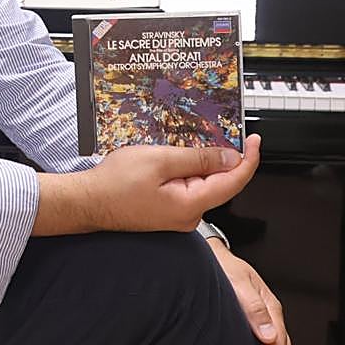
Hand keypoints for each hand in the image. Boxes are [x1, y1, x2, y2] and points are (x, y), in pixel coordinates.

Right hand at [44, 134, 260, 234]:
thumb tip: (230, 158)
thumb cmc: (115, 184)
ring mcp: (178, 213)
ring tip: (195, 139)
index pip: (234, 182)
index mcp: (191, 205)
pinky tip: (181, 154)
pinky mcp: (168, 209)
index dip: (248, 160)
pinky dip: (190, 169)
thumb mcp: (160, 160)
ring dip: (205, 161)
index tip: (255, 140)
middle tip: (223, 130)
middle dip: (225, 156)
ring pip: (204, 183)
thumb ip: (197, 159)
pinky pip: (189, 186)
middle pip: (220, 183)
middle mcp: (188, 215)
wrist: (88, 201)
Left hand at [206, 237, 292, 344]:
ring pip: (278, 344)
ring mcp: (265, 318)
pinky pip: (268, 341)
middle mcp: (271, 313)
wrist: (217, 258)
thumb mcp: (239, 282)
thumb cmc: (226, 267)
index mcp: (271, 305)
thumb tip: (269, 334)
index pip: (279, 339)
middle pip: (282, 344)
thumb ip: (254, 306)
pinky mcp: (256, 321)